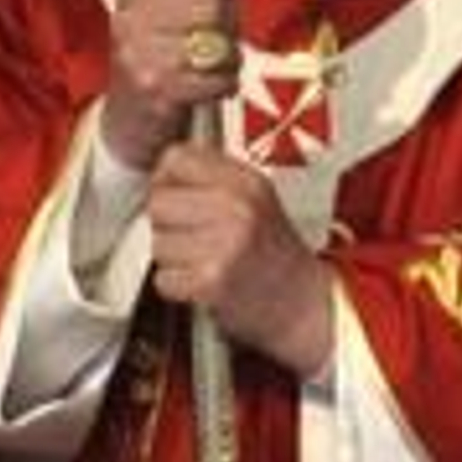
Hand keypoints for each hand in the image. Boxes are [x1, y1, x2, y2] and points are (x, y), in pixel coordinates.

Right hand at [101, 0, 253, 172]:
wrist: (130, 120)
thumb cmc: (161, 58)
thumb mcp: (178, 8)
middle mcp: (132, 18)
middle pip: (210, 4)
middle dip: (227, 23)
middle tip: (217, 37)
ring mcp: (141, 54)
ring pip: (216, 42)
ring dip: (228, 57)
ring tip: (212, 63)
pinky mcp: (157, 89)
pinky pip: (216, 78)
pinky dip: (223, 84)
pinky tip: (210, 85)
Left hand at [147, 144, 335, 378]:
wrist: (303, 302)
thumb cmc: (276, 254)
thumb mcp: (257, 199)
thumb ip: (214, 180)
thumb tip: (162, 174)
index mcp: (246, 181)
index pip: (176, 158)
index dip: (166, 180)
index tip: (173, 195)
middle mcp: (237, 207)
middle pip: (158, 201)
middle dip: (165, 222)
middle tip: (188, 235)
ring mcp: (224, 244)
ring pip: (158, 242)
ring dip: (172, 258)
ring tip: (201, 260)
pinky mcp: (211, 281)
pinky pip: (164, 278)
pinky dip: (176, 286)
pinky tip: (200, 282)